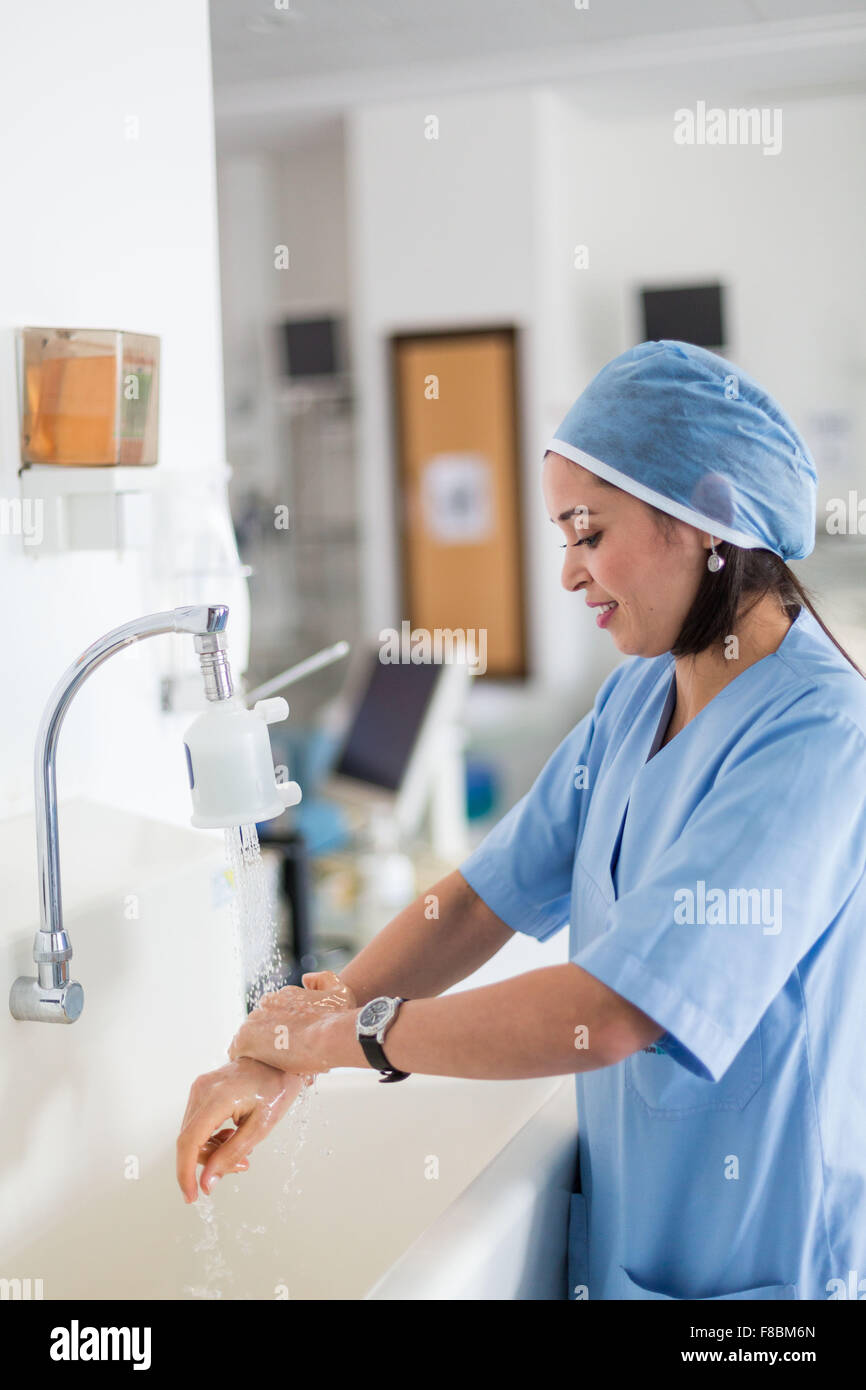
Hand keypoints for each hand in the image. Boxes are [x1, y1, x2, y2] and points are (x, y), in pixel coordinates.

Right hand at [176, 1056, 310, 1202]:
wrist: (279, 1056)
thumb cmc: (276, 1086)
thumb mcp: (260, 1126)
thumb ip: (231, 1154)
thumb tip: (207, 1183)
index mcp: (215, 1098)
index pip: (188, 1142)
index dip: (185, 1173)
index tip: (191, 1197)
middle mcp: (201, 1091)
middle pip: (190, 1141)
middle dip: (210, 1162)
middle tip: (241, 1166)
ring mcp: (199, 1088)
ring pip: (192, 1134)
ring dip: (212, 1151)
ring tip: (241, 1153)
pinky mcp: (201, 1089)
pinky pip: (197, 1123)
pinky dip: (211, 1137)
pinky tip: (231, 1137)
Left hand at [227, 969, 357, 1073]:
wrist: (328, 1038)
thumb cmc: (337, 1018)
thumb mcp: (339, 991)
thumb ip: (322, 980)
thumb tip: (306, 979)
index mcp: (284, 996)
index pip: (275, 1011)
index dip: (283, 1028)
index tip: (293, 1041)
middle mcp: (267, 1004)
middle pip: (262, 1025)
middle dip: (271, 1039)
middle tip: (286, 1057)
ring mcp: (254, 1021)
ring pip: (250, 1038)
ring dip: (259, 1050)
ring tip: (275, 1066)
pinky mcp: (245, 1040)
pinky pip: (237, 1051)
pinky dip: (246, 1060)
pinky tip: (259, 1070)